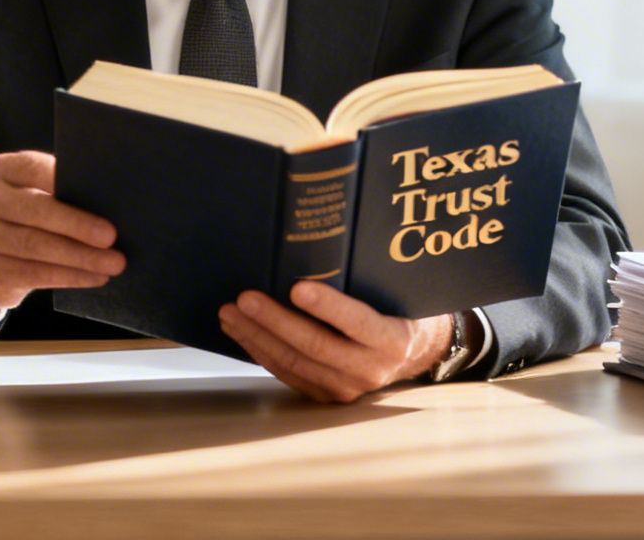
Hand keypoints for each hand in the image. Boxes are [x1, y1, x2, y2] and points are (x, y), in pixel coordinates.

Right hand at [0, 150, 124, 320]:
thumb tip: (108, 202)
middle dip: (77, 224)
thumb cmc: (26, 219)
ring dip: (80, 256)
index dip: (62, 178)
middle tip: (111, 236)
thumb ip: (61, 191)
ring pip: (36, 246)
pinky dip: (70, 276)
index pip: (32, 168)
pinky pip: (35, 274)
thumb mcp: (33, 194)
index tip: (96, 189)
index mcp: (3, 170)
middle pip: (35, 210)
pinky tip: (95, 276)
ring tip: (113, 262)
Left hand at [218, 281, 453, 402]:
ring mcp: (347, 388)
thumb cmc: (398, 311)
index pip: (358, 322)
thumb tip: (320, 246)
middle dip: (275, 320)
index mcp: (393, 340)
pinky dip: (262, 352)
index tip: (297, 287)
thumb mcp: (395, 294)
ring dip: (257, 337)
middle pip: (316, 345)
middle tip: (245, 298)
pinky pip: (288, 374)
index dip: (327, 306)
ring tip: (231, 313)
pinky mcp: (326, 396)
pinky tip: (242, 333)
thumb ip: (365, 282)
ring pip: (295, 363)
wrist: (413, 353)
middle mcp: (370, 369)